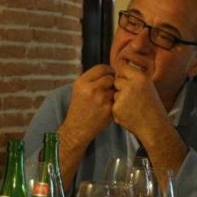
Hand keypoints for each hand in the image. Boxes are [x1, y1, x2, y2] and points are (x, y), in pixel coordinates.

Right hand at [57, 65, 114, 188]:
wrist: (78, 128)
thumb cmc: (78, 107)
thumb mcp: (78, 89)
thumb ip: (91, 78)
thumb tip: (108, 70)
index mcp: (82, 82)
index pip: (101, 68)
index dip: (108, 70)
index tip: (110, 74)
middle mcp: (91, 89)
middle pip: (110, 77)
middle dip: (112, 81)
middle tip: (110, 87)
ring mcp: (101, 99)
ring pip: (116, 88)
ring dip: (114, 91)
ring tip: (108, 97)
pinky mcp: (109, 109)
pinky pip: (118, 99)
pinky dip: (115, 101)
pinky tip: (109, 105)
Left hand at [112, 61, 166, 137]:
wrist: (154, 126)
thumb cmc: (152, 108)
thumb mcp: (148, 87)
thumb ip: (134, 78)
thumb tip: (119, 71)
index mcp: (140, 78)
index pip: (122, 67)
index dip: (121, 73)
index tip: (122, 76)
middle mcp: (131, 85)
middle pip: (116, 81)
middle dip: (121, 88)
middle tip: (132, 97)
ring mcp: (123, 97)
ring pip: (114, 93)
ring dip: (120, 99)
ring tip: (133, 107)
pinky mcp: (116, 108)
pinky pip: (113, 105)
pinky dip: (119, 110)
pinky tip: (129, 113)